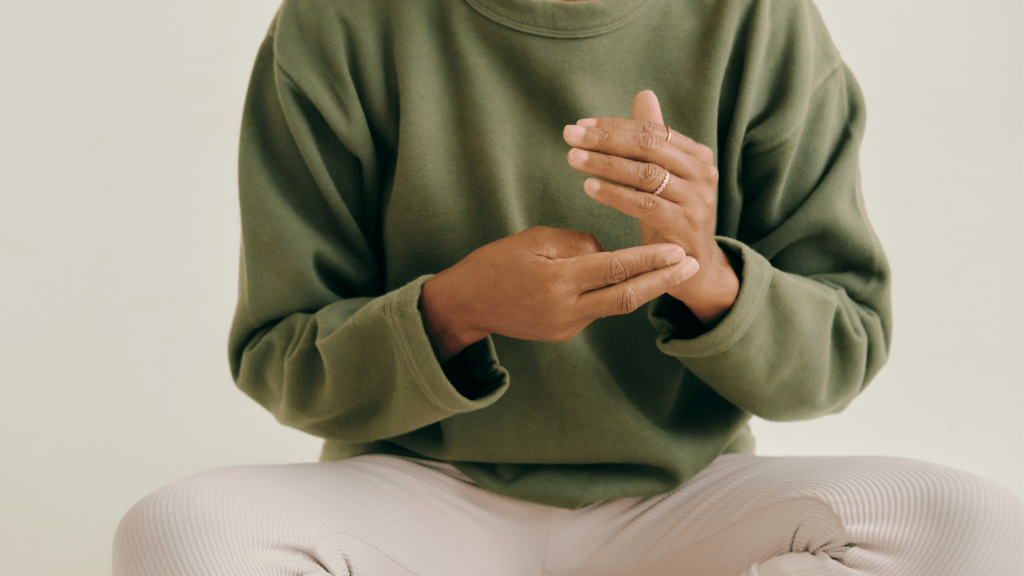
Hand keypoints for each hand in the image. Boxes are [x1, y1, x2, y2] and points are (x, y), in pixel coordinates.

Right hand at [420, 226, 698, 360]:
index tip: (677, 250)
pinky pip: (596, 309)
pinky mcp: (564, 333)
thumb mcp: (534, 240)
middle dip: (663, 280)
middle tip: (692, 263)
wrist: (465, 304)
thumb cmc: (496, 263)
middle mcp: (566, 309)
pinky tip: (631, 277)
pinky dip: (614, 291)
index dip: (650, 260)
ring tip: (673, 269)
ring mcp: (566, 326)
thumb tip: (606, 251)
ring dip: (645, 286)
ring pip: (614, 304)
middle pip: (626, 296)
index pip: (614, 268)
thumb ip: (576, 244)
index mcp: (557, 281)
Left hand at [562, 90, 737, 321]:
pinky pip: (644, 205)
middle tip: (570, 135)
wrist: (694, 269)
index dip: (614, 126)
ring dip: (605, 164)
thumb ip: (654, 138)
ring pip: (645, 174)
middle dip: (605, 139)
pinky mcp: (685, 226)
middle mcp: (702, 173)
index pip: (652, 131)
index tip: (580, 125)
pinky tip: (589, 187)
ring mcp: (697, 200)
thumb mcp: (662, 177)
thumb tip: (644, 94)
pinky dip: (615, 194)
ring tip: (572, 159)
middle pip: (648, 147)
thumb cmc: (672, 217)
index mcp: (697, 155)